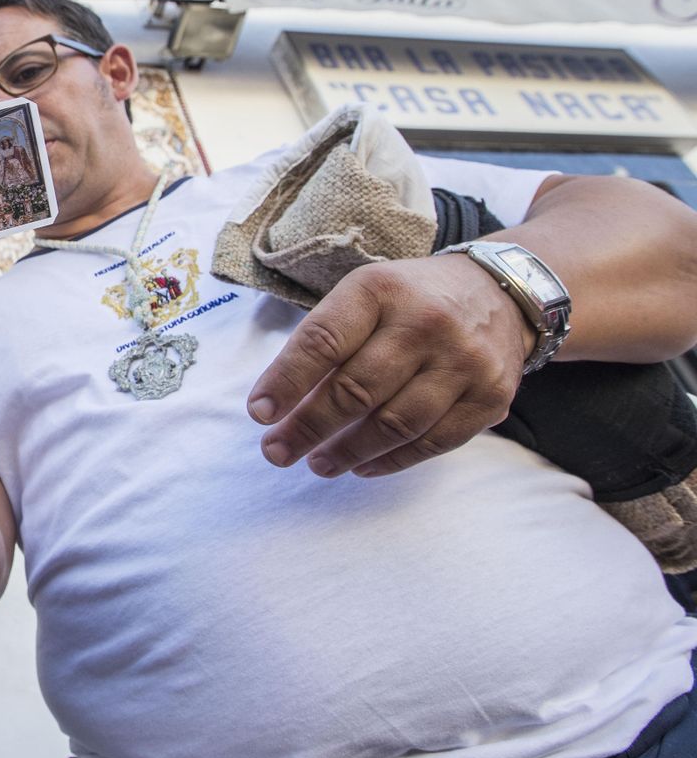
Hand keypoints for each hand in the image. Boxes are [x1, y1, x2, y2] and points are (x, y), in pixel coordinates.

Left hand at [246, 255, 535, 478]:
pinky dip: (391, 461)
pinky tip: (362, 466)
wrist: (499, 293)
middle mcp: (425, 323)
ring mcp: (463, 362)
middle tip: (277, 452)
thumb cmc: (410, 300)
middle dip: (307, 428)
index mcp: (380, 290)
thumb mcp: (365, 295)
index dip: (286, 381)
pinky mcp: (491, 396)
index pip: (323, 342)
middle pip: (355, 390)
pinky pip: (433, 442)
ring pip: (394, 424)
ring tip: (318, 464)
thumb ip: (327, 340)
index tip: (259, 414)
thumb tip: (279, 403)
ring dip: (347, 452)